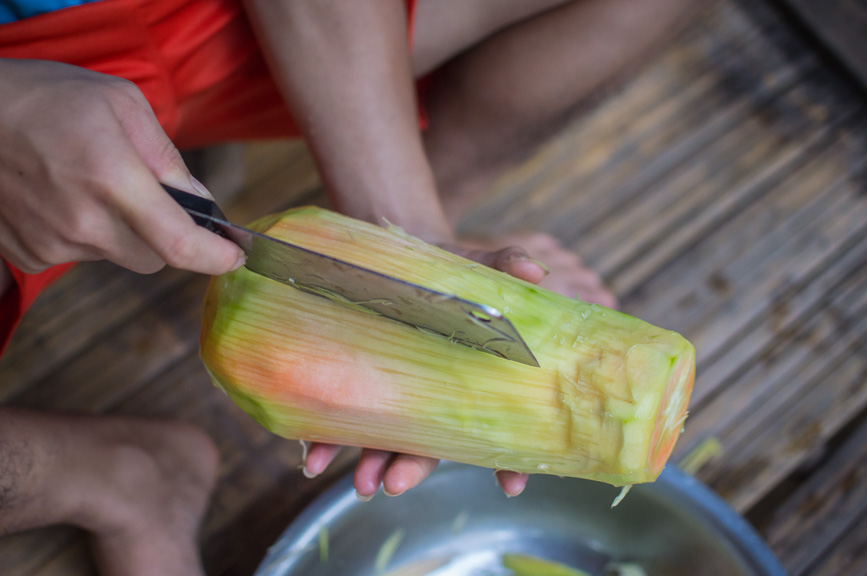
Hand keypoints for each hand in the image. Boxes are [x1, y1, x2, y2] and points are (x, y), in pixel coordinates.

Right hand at [0, 59, 243, 275]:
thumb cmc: (47, 98)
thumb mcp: (121, 103)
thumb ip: (168, 157)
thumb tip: (201, 201)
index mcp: (112, 178)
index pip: (178, 244)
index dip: (214, 258)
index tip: (233, 256)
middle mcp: (83, 220)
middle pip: (155, 258)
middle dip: (166, 236)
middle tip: (148, 197)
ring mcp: (53, 242)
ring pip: (118, 256)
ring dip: (122, 231)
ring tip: (91, 184)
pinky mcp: (29, 254)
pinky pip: (80, 255)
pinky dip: (86, 233)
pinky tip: (64, 198)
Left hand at [301, 242, 554, 499]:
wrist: (391, 253)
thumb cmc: (443, 270)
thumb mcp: (474, 266)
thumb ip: (503, 266)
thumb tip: (533, 270)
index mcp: (467, 378)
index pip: (493, 424)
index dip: (506, 459)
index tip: (511, 486)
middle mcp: (430, 395)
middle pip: (429, 442)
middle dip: (414, 467)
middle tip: (396, 484)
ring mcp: (392, 395)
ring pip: (385, 440)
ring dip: (372, 465)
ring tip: (360, 485)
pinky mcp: (356, 385)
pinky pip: (340, 420)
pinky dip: (325, 442)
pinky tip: (312, 458)